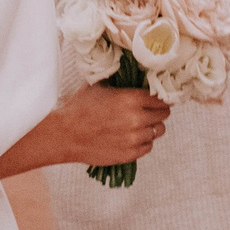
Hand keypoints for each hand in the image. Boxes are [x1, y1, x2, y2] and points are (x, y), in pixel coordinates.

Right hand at [52, 83, 171, 166]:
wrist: (66, 134)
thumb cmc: (80, 108)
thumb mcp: (100, 86)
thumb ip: (121, 82)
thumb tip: (135, 75)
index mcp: (132, 98)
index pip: (161, 98)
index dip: (160, 98)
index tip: (158, 99)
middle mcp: (137, 119)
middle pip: (163, 115)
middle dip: (158, 112)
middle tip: (150, 111)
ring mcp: (134, 138)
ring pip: (157, 131)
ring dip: (151, 127)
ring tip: (141, 125)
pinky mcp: (130, 154)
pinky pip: (148, 146)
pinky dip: (144, 141)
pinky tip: (133, 137)